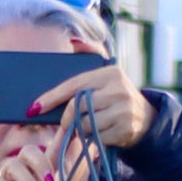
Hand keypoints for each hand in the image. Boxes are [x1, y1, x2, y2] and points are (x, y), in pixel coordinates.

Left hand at [23, 61, 150, 153]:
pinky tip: (98, 134)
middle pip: (77, 107)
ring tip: (84, 128)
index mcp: (110, 73)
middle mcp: (118, 89)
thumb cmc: (116, 95)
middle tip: (63, 124)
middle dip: (65, 118)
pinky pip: (96, 138)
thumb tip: (73, 42)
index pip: (74, 85)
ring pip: (85, 125)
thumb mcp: (106, 74)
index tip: (34, 108)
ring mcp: (123, 110)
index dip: (52, 97)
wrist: (147, 119)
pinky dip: (92, 138)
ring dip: (79, 130)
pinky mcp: (125, 129)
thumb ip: (90, 54)